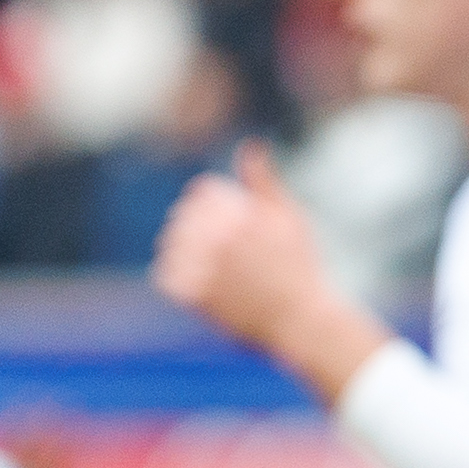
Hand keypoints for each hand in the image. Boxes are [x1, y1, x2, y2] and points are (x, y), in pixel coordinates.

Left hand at [151, 145, 386, 394]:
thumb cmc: (300, 268)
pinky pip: (166, 274)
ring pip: (170, 245)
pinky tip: (202, 285)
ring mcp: (204, 266)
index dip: (215, 208)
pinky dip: (178, 278)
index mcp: (240, 212)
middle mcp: (219, 236)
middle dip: (198, 231)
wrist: (302, 321)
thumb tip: (250, 146)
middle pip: (182, 218)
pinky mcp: (193, 294)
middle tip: (225, 256)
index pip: (201, 192)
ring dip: (185, 254)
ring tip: (214, 270)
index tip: (232, 229)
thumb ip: (264, 181)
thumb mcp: (289, 217)